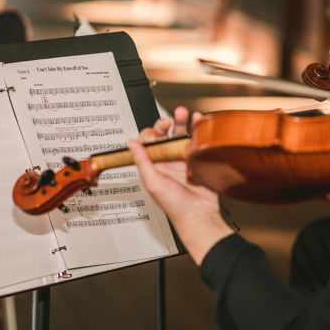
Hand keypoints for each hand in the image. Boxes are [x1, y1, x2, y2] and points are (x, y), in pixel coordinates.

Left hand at [129, 107, 232, 264]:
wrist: (199, 216)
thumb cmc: (175, 207)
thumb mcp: (153, 183)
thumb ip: (143, 162)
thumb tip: (131, 144)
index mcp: (153, 165)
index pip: (147, 142)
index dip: (149, 134)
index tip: (154, 132)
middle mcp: (167, 160)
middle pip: (164, 135)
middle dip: (165, 124)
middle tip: (168, 121)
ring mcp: (183, 159)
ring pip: (180, 135)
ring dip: (181, 122)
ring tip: (184, 113)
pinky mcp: (197, 160)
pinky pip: (196, 141)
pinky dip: (198, 130)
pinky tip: (198, 122)